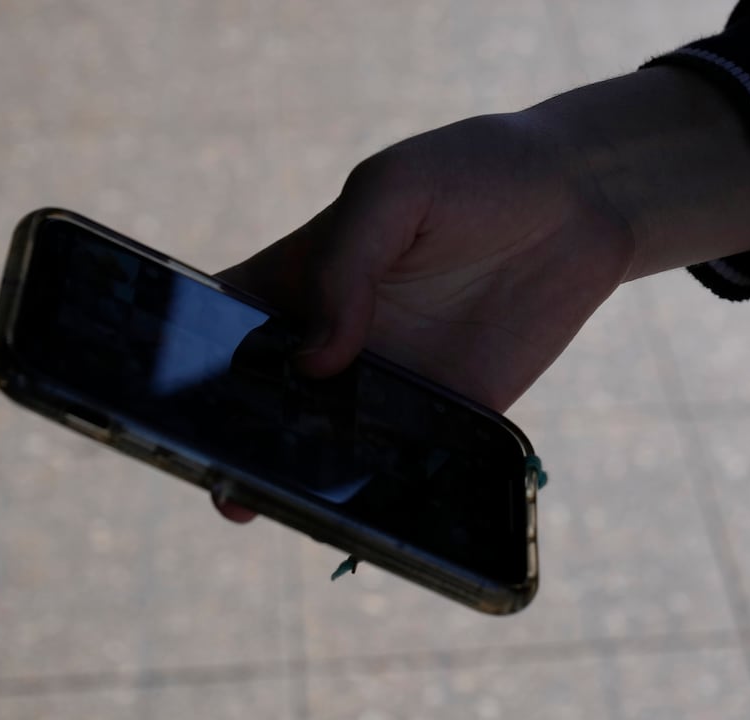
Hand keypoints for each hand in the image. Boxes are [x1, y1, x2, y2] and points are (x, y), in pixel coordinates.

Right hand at [213, 68, 749, 521]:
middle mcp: (335, 341)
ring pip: (326, 449)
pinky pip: (404, 467)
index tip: (167, 404)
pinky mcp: (449, 418)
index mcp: (302, 279)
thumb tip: (315, 360)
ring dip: (300, 480)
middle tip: (222, 478)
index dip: (187, 365)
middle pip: (264, 404)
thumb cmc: (476, 173)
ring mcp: (389, 384)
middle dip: (236, 444)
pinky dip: (378, 495)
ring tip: (273, 506)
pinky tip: (359, 517)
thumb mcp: (394, 190)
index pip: (224, 328)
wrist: (582, 201)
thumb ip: (343, 264)